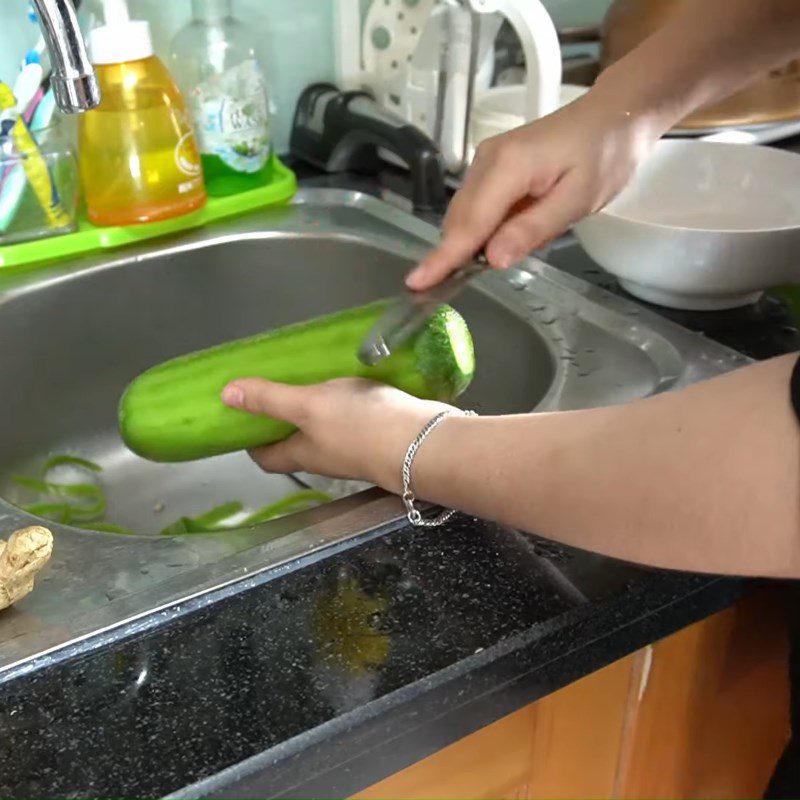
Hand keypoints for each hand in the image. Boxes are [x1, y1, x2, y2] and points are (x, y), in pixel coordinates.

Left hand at [221, 378, 454, 492]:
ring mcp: (357, 447)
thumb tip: (225, 396)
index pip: (267, 457)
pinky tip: (351, 377)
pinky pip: (356, 418)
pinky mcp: (383, 433)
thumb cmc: (359, 426)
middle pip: (296, 443)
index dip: (252, 441)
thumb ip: (270, 399)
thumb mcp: (307, 406)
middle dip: (284, 420)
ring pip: (327, 430)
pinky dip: (348, 400)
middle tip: (276, 386)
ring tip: (311, 375)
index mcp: (303, 454)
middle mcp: (327, 456)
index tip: (242, 418)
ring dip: (317, 408)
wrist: (423, 442)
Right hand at [406, 87, 664, 289]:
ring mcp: (486, 161)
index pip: (469, 224)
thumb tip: (492, 259)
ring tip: (485, 265)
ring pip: (465, 215)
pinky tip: (500, 240)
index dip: (443, 257)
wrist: (615, 115)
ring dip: (470, 244)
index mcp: (507, 167)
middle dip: (452, 256)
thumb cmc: (605, 156)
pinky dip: (481, 229)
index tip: (416, 282)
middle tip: (443, 292)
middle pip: (460, 221)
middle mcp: (486, 161)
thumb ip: (531, 229)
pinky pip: (476, 206)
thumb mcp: (577, 200)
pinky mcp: (492, 165)